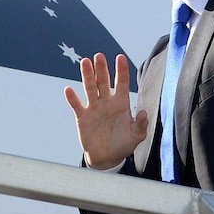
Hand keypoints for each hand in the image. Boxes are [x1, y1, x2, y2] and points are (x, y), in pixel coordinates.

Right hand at [63, 53, 147, 168]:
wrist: (107, 158)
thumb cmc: (123, 145)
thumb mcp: (136, 136)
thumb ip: (141, 125)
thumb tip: (144, 113)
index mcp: (121, 103)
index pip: (122, 83)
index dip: (121, 70)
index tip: (120, 57)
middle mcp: (107, 102)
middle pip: (103, 81)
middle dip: (101, 69)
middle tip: (99, 56)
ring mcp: (94, 108)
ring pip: (90, 88)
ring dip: (87, 75)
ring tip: (84, 62)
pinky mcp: (82, 117)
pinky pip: (77, 105)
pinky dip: (72, 98)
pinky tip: (68, 89)